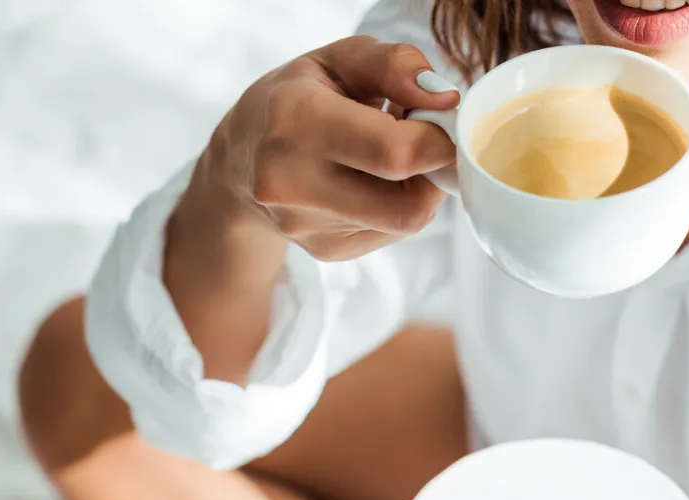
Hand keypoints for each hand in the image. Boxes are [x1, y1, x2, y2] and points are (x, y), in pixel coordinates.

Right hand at [179, 35, 458, 261]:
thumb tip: (446, 98)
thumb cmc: (299, 98)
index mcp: (294, 120)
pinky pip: (391, 233)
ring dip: (418, 187)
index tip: (441, 117)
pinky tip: (371, 180)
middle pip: (408, 204)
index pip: (397, 152)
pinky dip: (397, 205)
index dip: (440, 137)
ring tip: (392, 155)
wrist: (241, 160)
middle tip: (425, 137)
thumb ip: (395, 65)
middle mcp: (290, 182)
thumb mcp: (339, 60)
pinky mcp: (324, 250)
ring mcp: (304, 225)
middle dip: (435, 169)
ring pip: (406, 220)